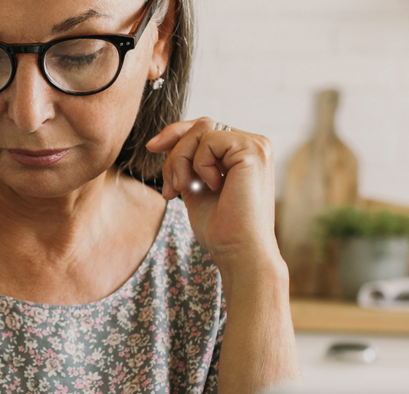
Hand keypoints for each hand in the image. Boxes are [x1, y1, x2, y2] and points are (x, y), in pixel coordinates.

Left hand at [145, 117, 282, 277]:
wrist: (238, 251)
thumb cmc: (220, 228)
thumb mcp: (195, 187)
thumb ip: (186, 163)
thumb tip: (162, 142)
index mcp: (243, 153)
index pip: (205, 129)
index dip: (176, 133)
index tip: (151, 147)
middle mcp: (254, 144)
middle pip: (200, 126)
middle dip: (175, 153)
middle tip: (171, 188)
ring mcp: (257, 145)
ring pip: (202, 130)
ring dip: (181, 160)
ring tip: (183, 189)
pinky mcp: (253, 150)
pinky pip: (209, 139)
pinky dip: (200, 164)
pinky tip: (212, 186)